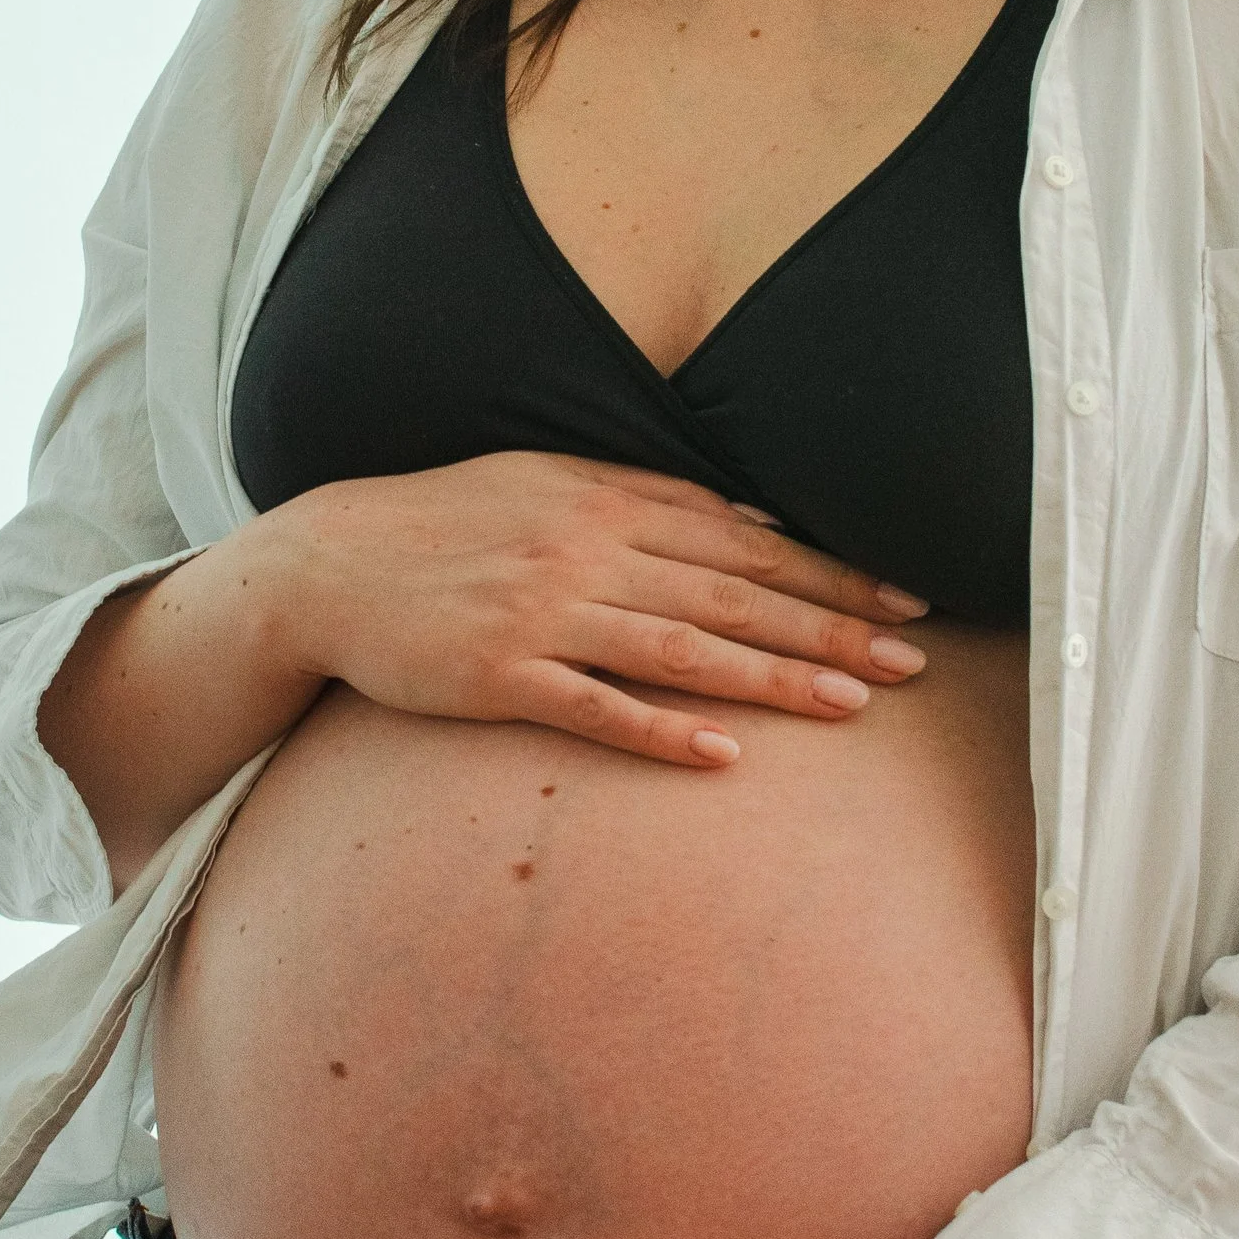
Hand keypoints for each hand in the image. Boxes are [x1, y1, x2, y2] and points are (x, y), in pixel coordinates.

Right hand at [270, 451, 927, 771]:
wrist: (326, 567)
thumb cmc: (447, 525)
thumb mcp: (548, 481)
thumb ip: (649, 497)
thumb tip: (754, 523)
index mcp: (604, 499)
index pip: (744, 541)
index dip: (831, 572)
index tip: (903, 598)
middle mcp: (585, 552)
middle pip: (733, 594)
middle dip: (831, 628)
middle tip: (912, 664)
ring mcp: (542, 615)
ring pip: (682, 650)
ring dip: (774, 677)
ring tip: (852, 705)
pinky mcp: (499, 677)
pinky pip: (594, 709)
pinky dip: (661, 732)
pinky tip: (724, 757)